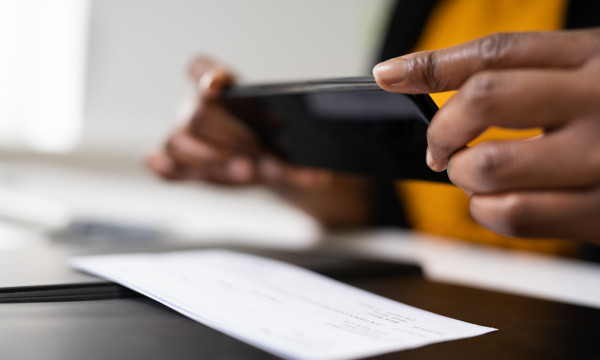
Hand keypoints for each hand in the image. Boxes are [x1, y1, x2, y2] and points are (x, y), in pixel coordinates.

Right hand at [146, 57, 324, 186]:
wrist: (272, 165)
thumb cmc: (275, 139)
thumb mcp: (288, 133)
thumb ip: (294, 141)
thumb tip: (316, 160)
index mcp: (220, 86)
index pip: (200, 68)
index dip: (206, 75)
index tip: (218, 86)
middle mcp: (195, 107)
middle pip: (198, 114)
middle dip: (231, 138)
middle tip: (261, 159)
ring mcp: (185, 137)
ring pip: (179, 141)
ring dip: (213, 160)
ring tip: (247, 172)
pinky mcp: (182, 166)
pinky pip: (163, 166)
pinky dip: (165, 168)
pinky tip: (173, 169)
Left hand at [374, 29, 599, 243]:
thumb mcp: (593, 71)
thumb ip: (530, 74)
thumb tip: (435, 80)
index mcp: (592, 57)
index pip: (494, 52)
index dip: (431, 64)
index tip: (390, 74)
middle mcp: (597, 100)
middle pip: (483, 100)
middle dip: (442, 129)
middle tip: (440, 146)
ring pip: (489, 166)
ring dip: (462, 175)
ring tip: (473, 175)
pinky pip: (514, 214)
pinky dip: (485, 211)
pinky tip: (494, 202)